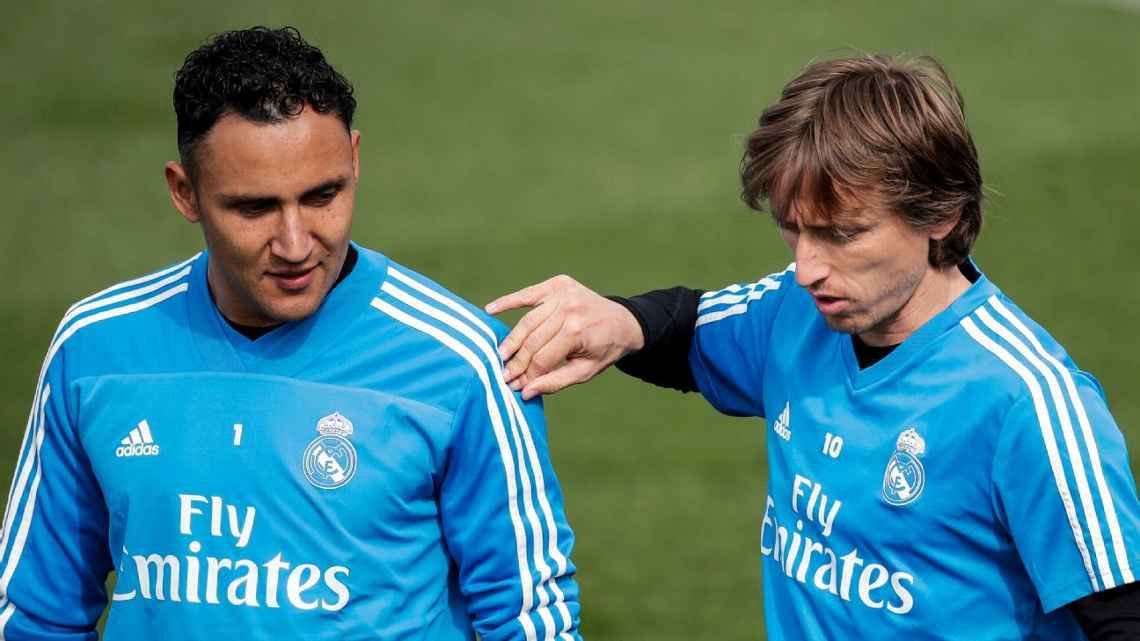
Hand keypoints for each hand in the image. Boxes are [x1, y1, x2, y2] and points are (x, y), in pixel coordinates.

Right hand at [485, 275, 644, 399]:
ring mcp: (562, 294)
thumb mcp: (586, 372)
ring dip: (511, 339)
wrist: (625, 321)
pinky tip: (490, 310)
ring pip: (528, 321)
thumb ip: (555, 382)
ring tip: (500, 355)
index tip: (513, 386)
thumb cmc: (604, 349)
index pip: (542, 359)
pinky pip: (528, 294)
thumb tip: (526, 392)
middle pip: (532, 340)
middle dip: (517, 361)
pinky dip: (508, 301)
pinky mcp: (558, 284)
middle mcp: (568, 310)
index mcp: (577, 333)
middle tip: (503, 374)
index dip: (527, 374)